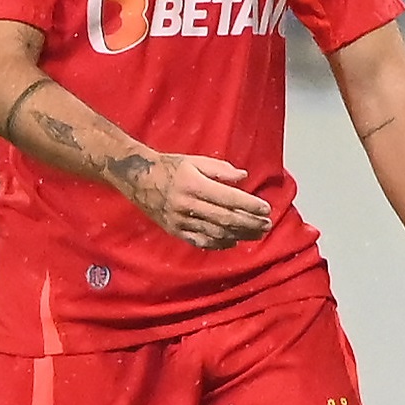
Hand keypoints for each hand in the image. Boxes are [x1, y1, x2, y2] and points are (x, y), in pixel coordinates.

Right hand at [116, 153, 273, 249]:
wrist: (137, 178)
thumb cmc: (169, 166)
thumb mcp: (194, 160)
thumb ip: (220, 169)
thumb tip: (244, 177)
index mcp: (193, 184)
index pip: (229, 199)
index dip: (250, 205)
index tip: (266, 209)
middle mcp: (187, 205)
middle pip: (225, 219)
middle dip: (250, 223)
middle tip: (267, 225)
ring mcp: (179, 221)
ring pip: (215, 233)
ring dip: (239, 235)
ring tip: (256, 234)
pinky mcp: (174, 231)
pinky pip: (200, 241)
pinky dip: (219, 244)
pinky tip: (233, 242)